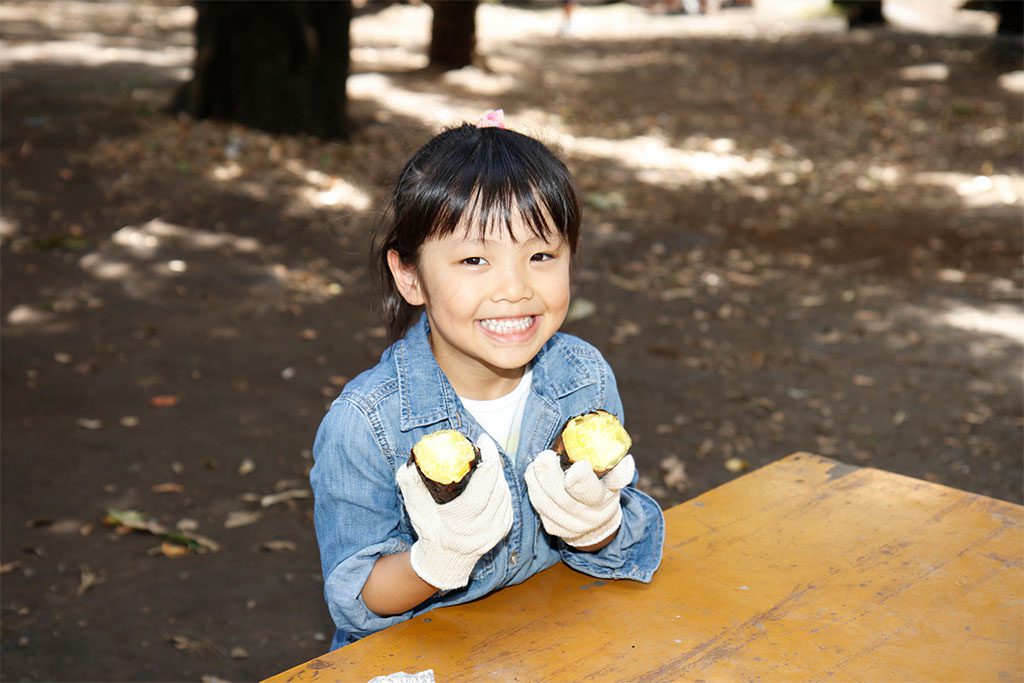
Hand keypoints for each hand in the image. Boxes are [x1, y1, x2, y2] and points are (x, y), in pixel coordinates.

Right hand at [395, 433, 512, 589]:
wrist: (443, 561)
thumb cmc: (428, 531)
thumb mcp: (415, 509)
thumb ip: (410, 485)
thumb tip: (409, 465)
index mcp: (460, 522)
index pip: (482, 486)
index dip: (488, 460)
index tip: (484, 441)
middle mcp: (481, 529)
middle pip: (497, 487)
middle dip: (494, 463)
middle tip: (486, 448)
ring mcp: (494, 532)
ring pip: (505, 494)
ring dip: (499, 475)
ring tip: (490, 461)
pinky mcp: (502, 532)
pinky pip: (507, 504)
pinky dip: (502, 489)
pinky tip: (495, 480)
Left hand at [524, 450, 634, 547]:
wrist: (595, 526)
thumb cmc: (602, 495)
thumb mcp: (613, 486)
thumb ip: (617, 474)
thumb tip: (626, 461)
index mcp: (601, 504)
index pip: (591, 493)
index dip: (583, 480)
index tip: (577, 465)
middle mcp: (584, 518)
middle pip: (563, 498)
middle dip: (550, 475)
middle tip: (545, 456)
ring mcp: (566, 525)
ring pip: (546, 503)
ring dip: (537, 480)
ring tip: (535, 462)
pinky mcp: (552, 527)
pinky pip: (538, 507)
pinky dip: (533, 489)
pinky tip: (532, 474)